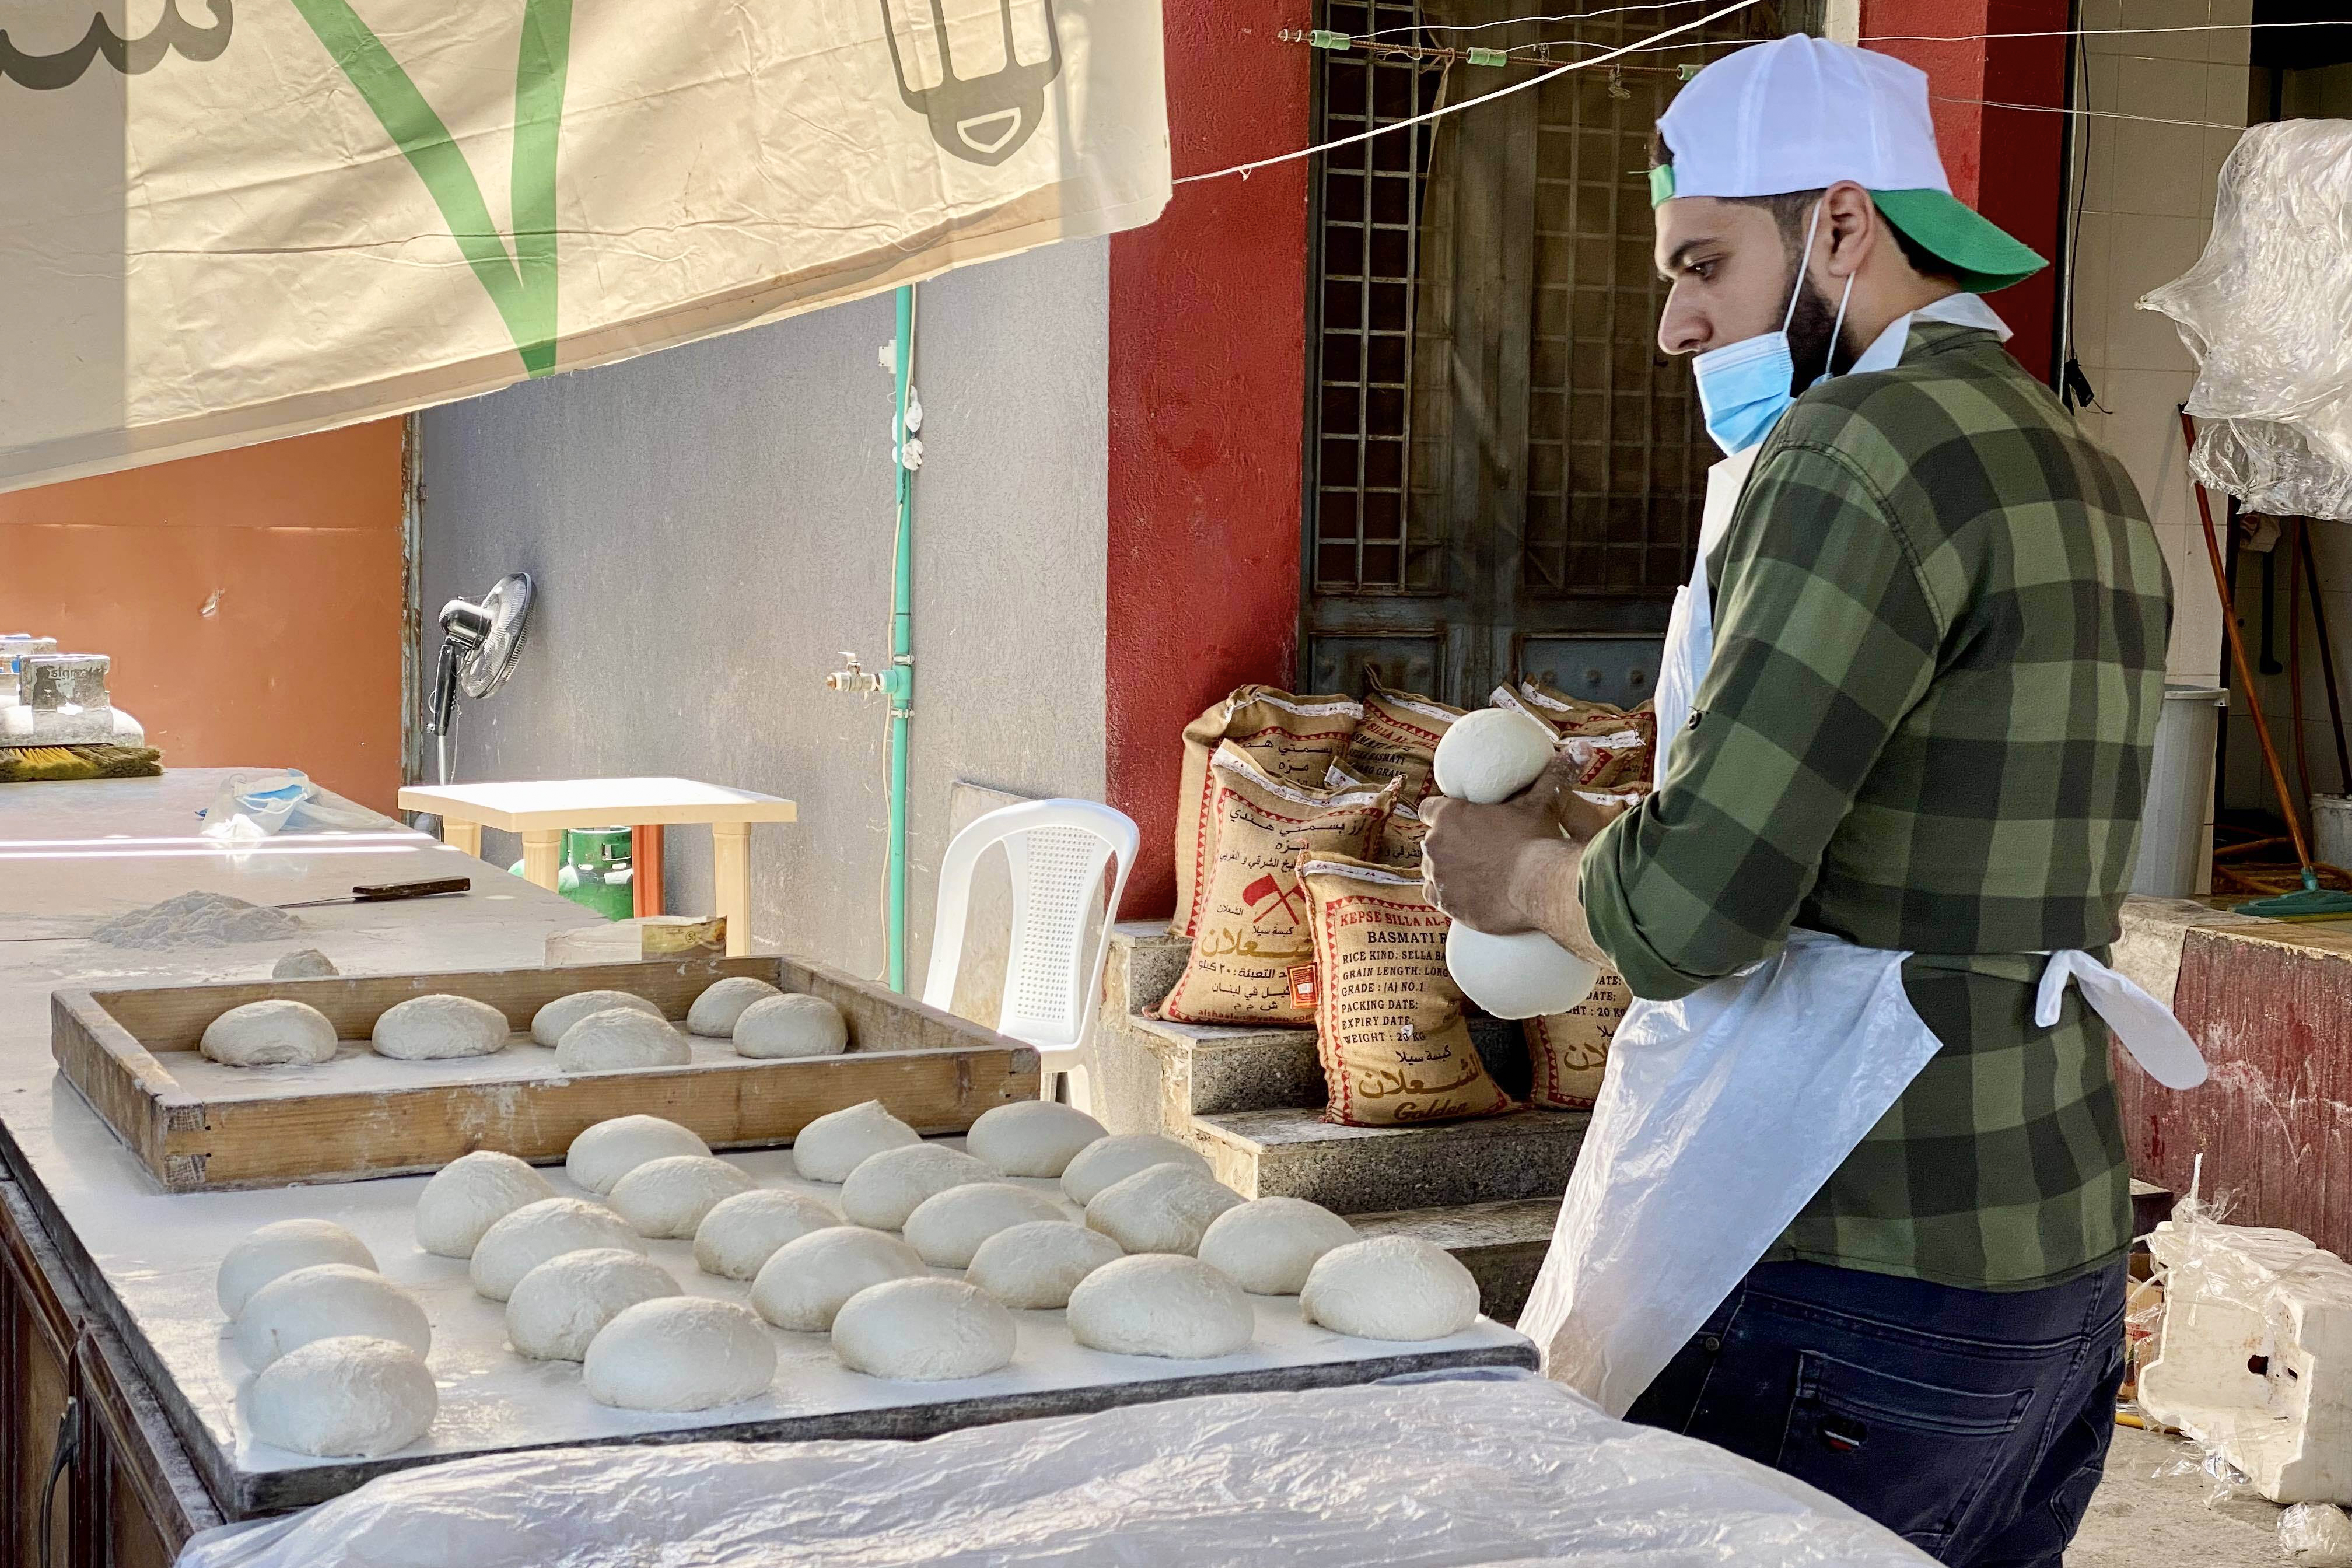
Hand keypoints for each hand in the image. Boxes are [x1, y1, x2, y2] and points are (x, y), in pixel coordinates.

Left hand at [1420, 750, 1612, 934]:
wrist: (1538, 886)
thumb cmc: (1535, 840)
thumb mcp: (1542, 802)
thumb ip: (1555, 774)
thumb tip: (1581, 748)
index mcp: (1448, 815)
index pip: (1429, 808)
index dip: (1442, 813)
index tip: (1459, 819)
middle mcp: (1435, 844)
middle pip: (1432, 840)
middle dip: (1448, 843)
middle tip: (1473, 847)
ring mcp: (1438, 876)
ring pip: (1433, 869)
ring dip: (1446, 869)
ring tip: (1471, 871)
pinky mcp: (1446, 904)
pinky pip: (1435, 896)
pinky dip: (1447, 895)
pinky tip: (1463, 893)